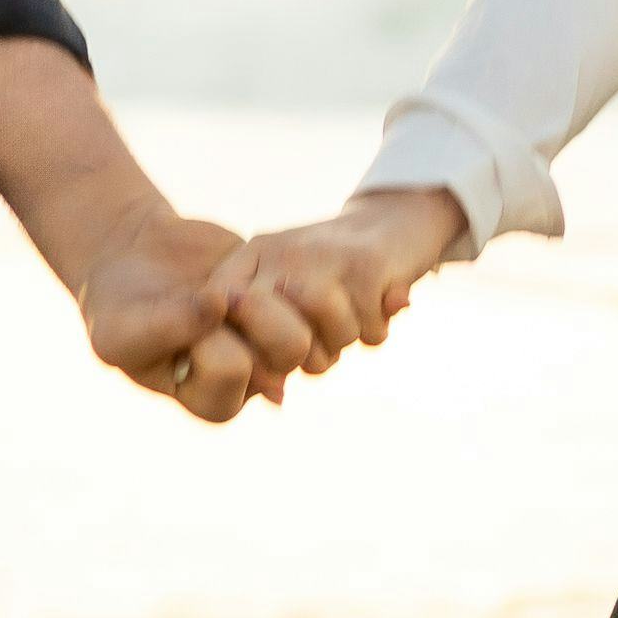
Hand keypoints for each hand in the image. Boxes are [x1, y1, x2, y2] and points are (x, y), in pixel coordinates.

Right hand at [79, 202, 318, 422]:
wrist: (133, 259)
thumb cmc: (118, 308)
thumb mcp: (118, 330)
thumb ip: (161, 329)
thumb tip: (220, 306)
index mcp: (211, 401)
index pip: (232, 369)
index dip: (203, 332)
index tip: (170, 317)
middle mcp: (252, 381)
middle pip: (284, 353)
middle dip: (247, 310)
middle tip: (213, 292)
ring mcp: (272, 341)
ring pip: (306, 325)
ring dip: (270, 293)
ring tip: (235, 284)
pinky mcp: (285, 302)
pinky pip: (312, 295)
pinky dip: (281, 273)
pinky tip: (248, 269)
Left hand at [214, 189, 467, 357]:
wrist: (392, 219)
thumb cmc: (329, 271)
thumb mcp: (285, 292)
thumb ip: (266, 341)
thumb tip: (275, 399)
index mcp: (249, 259)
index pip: (226, 324)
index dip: (252, 361)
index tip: (274, 376)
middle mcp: (280, 255)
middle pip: (281, 345)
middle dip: (304, 358)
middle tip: (320, 342)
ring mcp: (322, 257)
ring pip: (328, 344)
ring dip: (343, 342)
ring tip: (349, 317)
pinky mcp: (367, 265)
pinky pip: (366, 334)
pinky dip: (377, 330)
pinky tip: (379, 302)